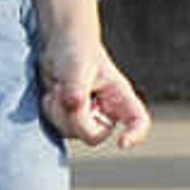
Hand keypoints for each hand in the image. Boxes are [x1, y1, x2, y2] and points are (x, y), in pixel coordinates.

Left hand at [41, 29, 152, 149]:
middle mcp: (105, 111)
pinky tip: (51, 94)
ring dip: (58, 112)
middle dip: (74, 118)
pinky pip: (58, 127)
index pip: (138, 121)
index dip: (135, 135)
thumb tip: (74, 104)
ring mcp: (86, 117)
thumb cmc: (76, 50)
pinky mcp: (69, 119)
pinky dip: (50, 111)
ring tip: (58, 88)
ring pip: (72, 132)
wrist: (57, 45)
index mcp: (120, 96)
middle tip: (64, 94)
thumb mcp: (77, 66)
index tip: (121, 144)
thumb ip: (76, 86)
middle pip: (94, 135)